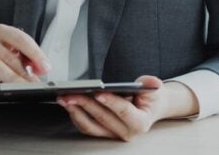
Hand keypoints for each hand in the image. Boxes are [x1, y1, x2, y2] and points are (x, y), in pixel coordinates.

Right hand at [0, 24, 50, 88]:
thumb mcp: (12, 52)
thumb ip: (29, 58)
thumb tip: (43, 68)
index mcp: (1, 32)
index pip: (20, 39)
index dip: (35, 53)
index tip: (45, 67)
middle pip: (8, 55)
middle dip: (24, 71)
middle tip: (35, 83)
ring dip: (11, 79)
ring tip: (22, 88)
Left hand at [58, 76, 195, 141]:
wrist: (149, 108)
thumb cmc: (150, 99)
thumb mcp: (154, 89)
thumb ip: (151, 85)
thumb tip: (152, 83)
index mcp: (140, 123)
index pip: (123, 111)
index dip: (111, 102)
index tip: (98, 92)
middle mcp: (126, 132)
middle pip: (102, 118)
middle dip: (85, 104)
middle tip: (71, 93)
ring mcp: (113, 135)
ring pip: (91, 126)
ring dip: (75, 111)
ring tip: (64, 98)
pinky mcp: (104, 133)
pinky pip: (87, 127)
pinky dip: (76, 115)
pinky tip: (68, 104)